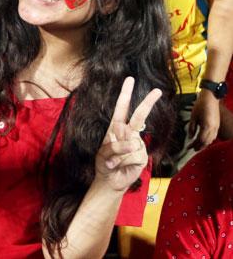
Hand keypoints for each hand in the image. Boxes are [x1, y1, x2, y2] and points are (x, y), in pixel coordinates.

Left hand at [94, 77, 161, 191]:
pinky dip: (124, 162)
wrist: (110, 180)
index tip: (130, 79)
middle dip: (147, 103)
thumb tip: (132, 144)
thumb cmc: (104, 163)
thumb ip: (114, 146)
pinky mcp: (141, 156)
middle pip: (139, 116)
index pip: (121, 108)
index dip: (125, 94)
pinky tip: (121, 166)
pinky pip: (134, 156)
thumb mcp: (103, 153)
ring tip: (113, 162)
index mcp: (115, 127)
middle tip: (157, 90)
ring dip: (118, 155)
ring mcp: (136, 144)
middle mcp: (128, 133)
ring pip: (131, 144)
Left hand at [188, 89, 219, 149]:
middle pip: (206, 141)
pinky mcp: (217, 124)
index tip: (188, 147)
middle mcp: (213, 128)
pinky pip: (214, 135)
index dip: (194, 144)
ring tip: (198, 146)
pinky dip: (209, 139)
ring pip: (211, 139)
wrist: (210, 98)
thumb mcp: (193, 116)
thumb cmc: (200, 106)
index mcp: (207, 126)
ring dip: (204, 144)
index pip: (200, 140)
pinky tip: (204, 140)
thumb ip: (192, 128)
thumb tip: (190, 137)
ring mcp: (217, 127)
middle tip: (192, 149)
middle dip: (199, 146)